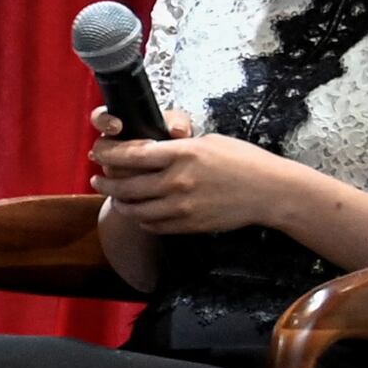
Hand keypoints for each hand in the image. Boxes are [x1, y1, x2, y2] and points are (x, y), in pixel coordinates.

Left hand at [92, 122, 307, 235]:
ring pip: (136, 210)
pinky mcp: (188, 225)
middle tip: (97, 179)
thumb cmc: (243, 160)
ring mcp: (182, 206)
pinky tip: (140, 212)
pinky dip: (142, 218)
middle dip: (106, 183)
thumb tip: (149, 149)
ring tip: (116, 198)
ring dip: (120, 203)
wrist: (270, 191)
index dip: (108, 154)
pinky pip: (154, 225)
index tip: (97, 152)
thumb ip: (176, 147)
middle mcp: (177, 181)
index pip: (132, 154)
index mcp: (182, 154)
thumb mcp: (207, 142)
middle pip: (126, 186)